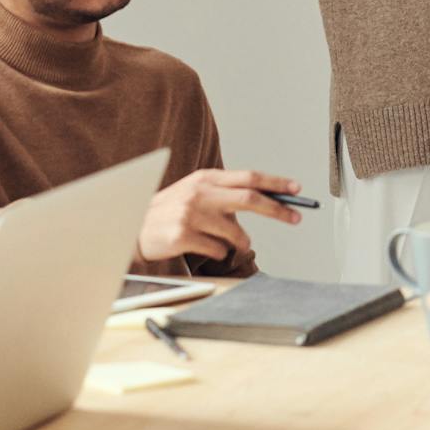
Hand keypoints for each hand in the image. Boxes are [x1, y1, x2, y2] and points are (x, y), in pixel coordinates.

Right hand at [138, 169, 302, 262]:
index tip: (297, 188)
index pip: (249, 177)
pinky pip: (217, 250)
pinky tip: (203, 248)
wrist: (131, 228)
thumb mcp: (196, 193)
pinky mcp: (183, 236)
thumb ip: (225, 194)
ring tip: (226, 242)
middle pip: (250, 198)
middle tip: (296, 217)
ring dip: (239, 242)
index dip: (275, 182)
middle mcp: (199, 192)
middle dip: (277, 209)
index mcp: (205, 178)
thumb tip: (266, 200)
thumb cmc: (170, 212)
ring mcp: (190, 214)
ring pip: (235, 232)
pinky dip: (219, 253)